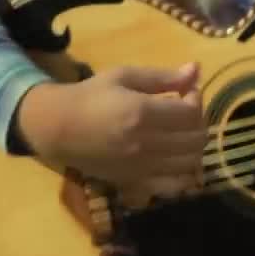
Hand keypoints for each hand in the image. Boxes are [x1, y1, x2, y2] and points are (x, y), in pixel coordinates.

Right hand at [17, 62, 206, 197]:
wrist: (57, 128)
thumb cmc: (91, 96)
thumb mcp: (124, 77)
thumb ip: (163, 77)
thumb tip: (196, 69)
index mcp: (143, 113)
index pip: (191, 112)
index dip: (197, 100)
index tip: (187, 92)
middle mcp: (146, 143)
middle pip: (196, 138)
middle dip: (198, 122)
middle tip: (184, 113)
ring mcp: (142, 167)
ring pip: (191, 162)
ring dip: (194, 146)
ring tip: (181, 133)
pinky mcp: (136, 183)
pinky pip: (175, 186)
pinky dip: (185, 173)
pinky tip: (177, 159)